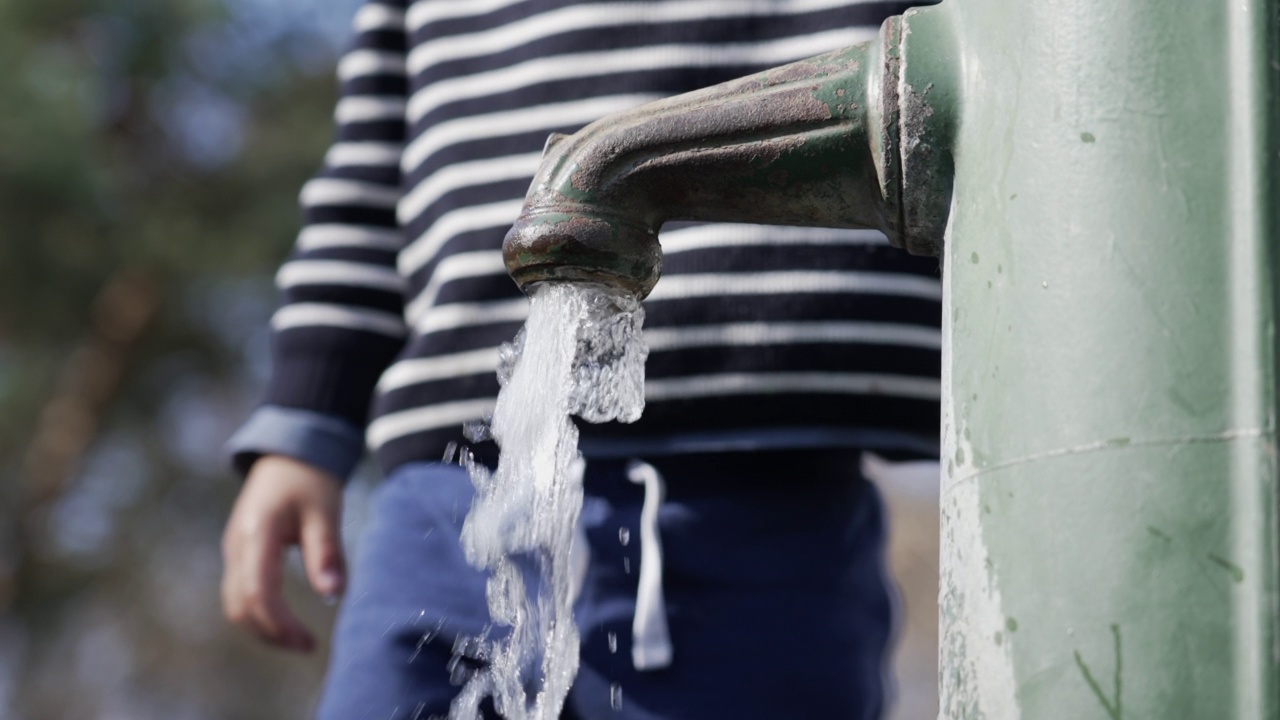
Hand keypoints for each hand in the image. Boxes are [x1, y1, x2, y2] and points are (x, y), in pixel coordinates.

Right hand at [221, 454, 345, 651]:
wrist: (288, 453)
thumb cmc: (310, 480)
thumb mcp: (325, 512)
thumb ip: (327, 552)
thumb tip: (332, 594)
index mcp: (257, 534)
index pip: (259, 594)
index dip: (281, 625)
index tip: (309, 642)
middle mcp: (237, 546)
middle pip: (240, 608)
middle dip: (271, 634)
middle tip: (307, 646)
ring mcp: (234, 550)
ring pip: (235, 604)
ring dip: (262, 627)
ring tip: (298, 638)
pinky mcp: (239, 553)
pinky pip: (239, 593)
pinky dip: (258, 613)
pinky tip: (285, 620)